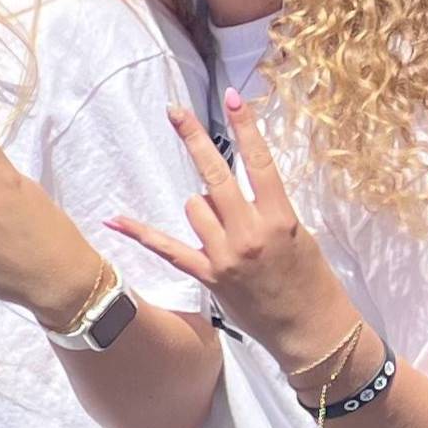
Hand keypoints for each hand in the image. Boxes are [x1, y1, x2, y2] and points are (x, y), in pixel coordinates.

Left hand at [108, 91, 355, 371]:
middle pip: (214, 175)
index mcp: (280, 217)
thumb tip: (232, 188)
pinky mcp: (209, 276)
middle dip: (194, 139)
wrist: (312, 330)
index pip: (260, 162)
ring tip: (229, 230)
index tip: (232, 97)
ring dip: (204, 208)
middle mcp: (250, 232)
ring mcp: (226, 254)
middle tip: (174, 111)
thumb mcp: (299, 235)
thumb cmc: (313, 280)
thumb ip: (267, 209)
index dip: (246, 126)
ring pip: (195, 206)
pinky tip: (114, 217)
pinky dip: (141, 232)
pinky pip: (167, 247)